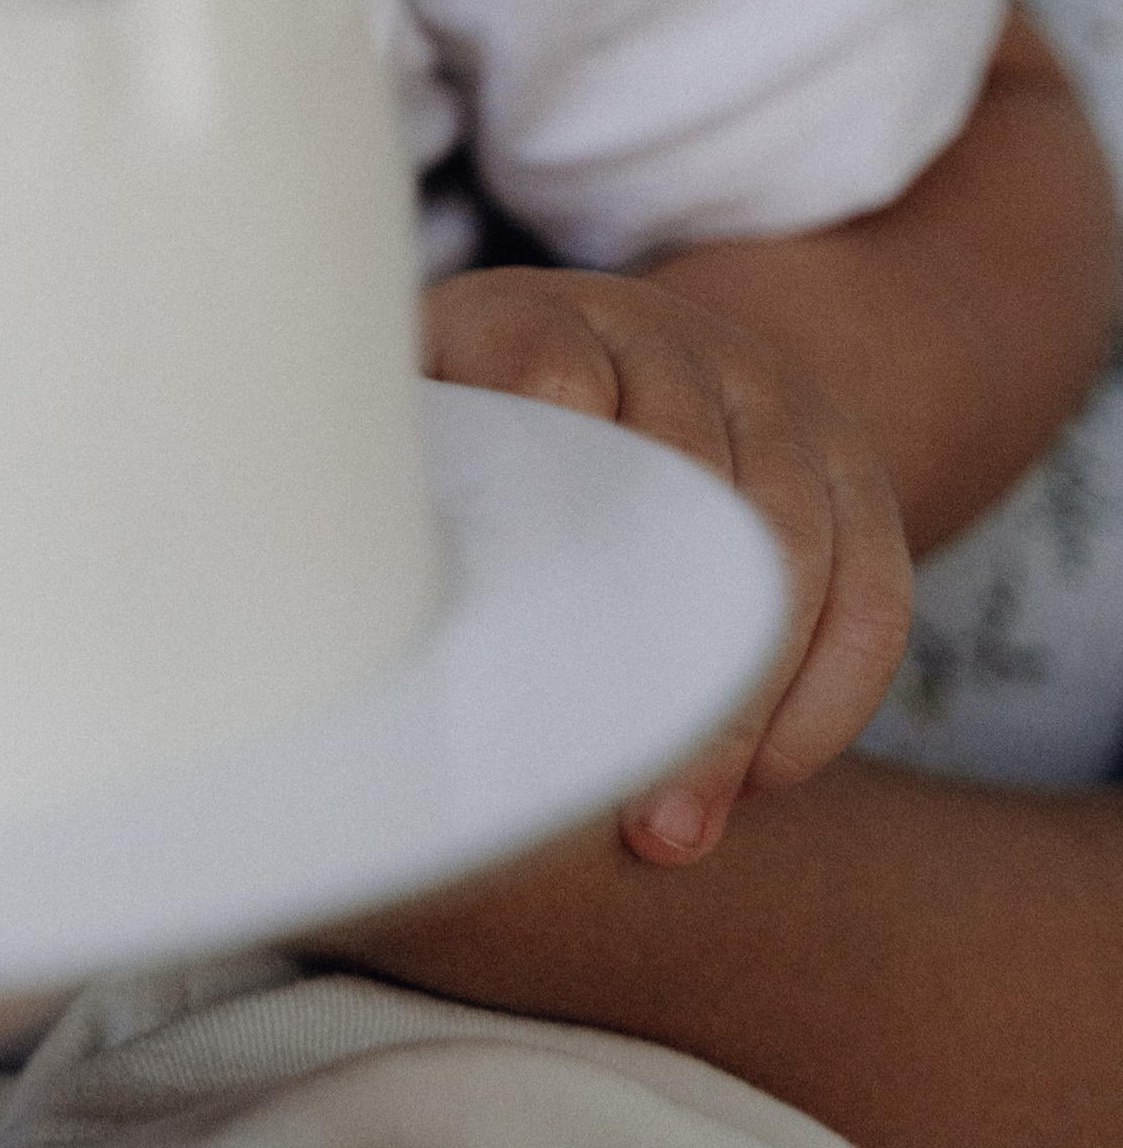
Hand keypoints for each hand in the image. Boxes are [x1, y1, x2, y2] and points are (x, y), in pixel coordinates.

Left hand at [422, 267, 914, 867]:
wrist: (617, 357)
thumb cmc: (471, 434)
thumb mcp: (408, 420)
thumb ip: (378, 477)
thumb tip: (274, 566)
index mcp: (528, 317)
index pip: (545, 375)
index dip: (537, 492)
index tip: (509, 626)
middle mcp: (659, 335)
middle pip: (686, 477)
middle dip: (649, 651)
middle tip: (598, 792)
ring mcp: (768, 394)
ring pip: (789, 545)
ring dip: (740, 704)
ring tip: (671, 830)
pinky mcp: (847, 470)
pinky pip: (874, 591)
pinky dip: (828, 700)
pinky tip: (765, 783)